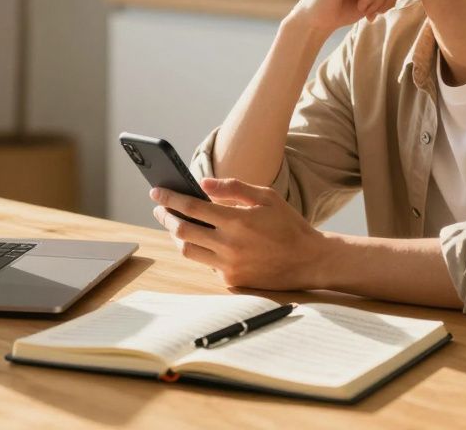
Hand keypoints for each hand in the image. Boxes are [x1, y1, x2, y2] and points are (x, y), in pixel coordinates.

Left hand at [150, 178, 329, 290]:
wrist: (309, 261)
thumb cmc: (288, 225)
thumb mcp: (266, 197)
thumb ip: (233, 188)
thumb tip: (203, 183)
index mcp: (237, 220)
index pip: (191, 207)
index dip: (169, 198)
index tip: (155, 192)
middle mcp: (229, 245)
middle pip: (182, 231)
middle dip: (165, 217)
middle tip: (160, 208)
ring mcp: (228, 266)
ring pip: (188, 251)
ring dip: (177, 236)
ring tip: (176, 224)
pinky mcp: (231, 280)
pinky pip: (206, 264)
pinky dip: (200, 251)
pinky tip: (202, 241)